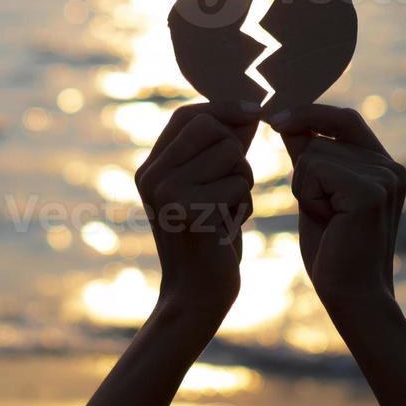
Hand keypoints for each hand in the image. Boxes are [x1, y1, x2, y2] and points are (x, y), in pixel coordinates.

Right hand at [134, 103, 259, 325]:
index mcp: (150, 169)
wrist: (195, 297)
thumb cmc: (208, 241)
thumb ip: (221, 151)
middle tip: (231, 188)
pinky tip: (228, 228)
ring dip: (243, 181)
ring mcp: (168, 192)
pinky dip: (244, 205)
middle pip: (211, 128)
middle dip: (236, 153)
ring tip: (228, 210)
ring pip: (230, 154)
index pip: (186, 116)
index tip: (256, 112)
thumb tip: (250, 111)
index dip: (223, 108)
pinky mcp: (191, 210)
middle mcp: (152, 176)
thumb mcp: (207, 189)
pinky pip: (238, 184)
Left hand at [269, 104, 405, 319]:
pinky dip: (308, 195)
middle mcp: (391, 166)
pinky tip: (329, 221)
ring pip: (312, 152)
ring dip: (305, 187)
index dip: (309, 113)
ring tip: (329, 219)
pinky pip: (313, 169)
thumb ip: (308, 156)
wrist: (352, 296)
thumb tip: (285, 120)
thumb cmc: (333, 250)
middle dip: (304, 171)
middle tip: (324, 212)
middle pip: (321, 136)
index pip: (344, 118)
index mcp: (384, 165)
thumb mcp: (317, 194)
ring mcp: (384, 176)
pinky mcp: (370, 190)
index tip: (275, 118)